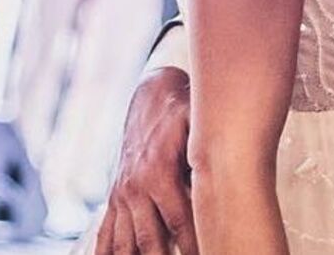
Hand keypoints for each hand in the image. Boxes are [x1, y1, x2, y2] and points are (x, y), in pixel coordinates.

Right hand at [96, 67, 196, 254]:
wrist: (151, 94)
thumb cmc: (183, 110)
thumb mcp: (198, 122)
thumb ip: (206, 151)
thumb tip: (226, 175)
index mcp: (159, 173)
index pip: (181, 220)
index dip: (194, 244)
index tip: (209, 254)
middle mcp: (136, 188)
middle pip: (151, 239)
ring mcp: (122, 194)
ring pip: (126, 241)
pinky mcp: (115, 197)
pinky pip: (107, 232)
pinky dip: (108, 252)